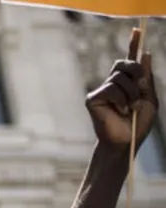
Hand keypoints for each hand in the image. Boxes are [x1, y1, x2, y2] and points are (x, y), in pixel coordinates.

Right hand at [85, 28, 158, 153]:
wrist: (127, 141)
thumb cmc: (138, 124)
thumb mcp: (149, 98)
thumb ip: (146, 78)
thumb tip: (145, 54)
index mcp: (127, 83)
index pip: (130, 60)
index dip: (133, 45)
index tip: (137, 31)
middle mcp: (113, 84)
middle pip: (123, 63)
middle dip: (136, 71)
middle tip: (141, 85)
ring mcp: (102, 91)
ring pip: (119, 78)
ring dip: (131, 92)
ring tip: (131, 107)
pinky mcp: (93, 98)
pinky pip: (110, 88)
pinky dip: (121, 99)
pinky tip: (121, 110)